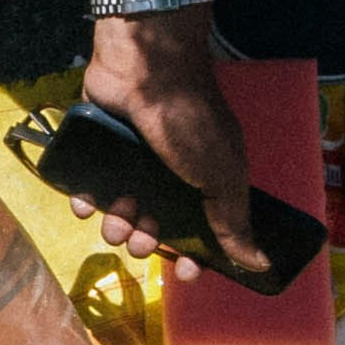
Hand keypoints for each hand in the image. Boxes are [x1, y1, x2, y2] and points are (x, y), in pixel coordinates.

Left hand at [77, 12, 252, 280]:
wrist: (145, 70)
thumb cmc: (190, 121)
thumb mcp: (221, 174)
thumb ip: (233, 219)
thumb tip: (258, 262)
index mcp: (204, 182)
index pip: (199, 232)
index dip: (193, 257)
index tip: (186, 274)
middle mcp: (168, 176)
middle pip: (156, 227)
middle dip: (147, 241)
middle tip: (142, 238)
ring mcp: (132, 164)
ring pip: (121, 213)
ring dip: (118, 225)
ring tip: (117, 218)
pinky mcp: (99, 153)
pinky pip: (89, 189)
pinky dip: (86, 202)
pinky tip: (85, 204)